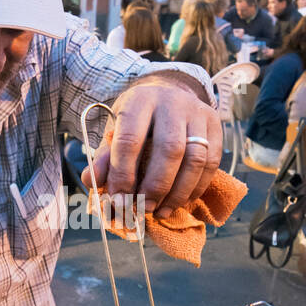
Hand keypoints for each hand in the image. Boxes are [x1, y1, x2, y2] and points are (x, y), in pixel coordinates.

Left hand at [80, 77, 222, 218]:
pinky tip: (180, 201)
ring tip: (161, 212)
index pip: (131, 140)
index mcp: (139, 100)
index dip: (123, 174)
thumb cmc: (137, 121)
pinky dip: (195, 188)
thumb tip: (90, 181)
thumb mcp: (115, 131)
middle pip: (170, 150)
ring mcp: (198, 113)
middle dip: (156, 186)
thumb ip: (103, 157)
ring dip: (178, 192)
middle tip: (144, 210)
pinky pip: (211, 163)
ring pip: (195, 159)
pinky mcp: (215, 125)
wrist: (167, 94)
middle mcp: (172, 102)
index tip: (118, 201)